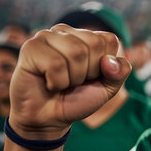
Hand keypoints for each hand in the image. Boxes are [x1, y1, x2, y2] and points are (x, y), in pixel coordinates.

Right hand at [9, 24, 131, 139]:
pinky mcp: (30, 47)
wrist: (50, 119)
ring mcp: (46, 36)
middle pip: (93, 45)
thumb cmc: (78, 99)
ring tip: (61, 82)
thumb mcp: (107, 88)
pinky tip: (48, 83)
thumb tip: (109, 61)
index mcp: (87, 36)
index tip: (90, 77)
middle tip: (74, 81)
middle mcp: (66, 31)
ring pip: (75, 53)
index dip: (105, 67)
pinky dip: (56, 82)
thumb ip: (119, 73)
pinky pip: (55, 64)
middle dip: (88, 73)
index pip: (110, 40)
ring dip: (72, 78)